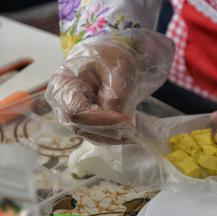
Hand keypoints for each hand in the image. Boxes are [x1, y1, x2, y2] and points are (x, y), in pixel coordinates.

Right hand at [46, 29, 174, 143]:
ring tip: (134, 132)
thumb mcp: (118, 67)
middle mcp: (61, 102)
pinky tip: (129, 134)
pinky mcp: (81, 121)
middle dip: (109, 130)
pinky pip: (95, 134)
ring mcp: (69, 114)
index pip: (76, 111)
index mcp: (63, 83)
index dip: (100, 120)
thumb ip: (116, 91)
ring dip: (112, 136)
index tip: (125, 120)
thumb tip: (116, 115)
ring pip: (89, 134)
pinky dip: (113, 136)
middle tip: (133, 129)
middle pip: (81, 126)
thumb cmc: (110, 57)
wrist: (107, 59)